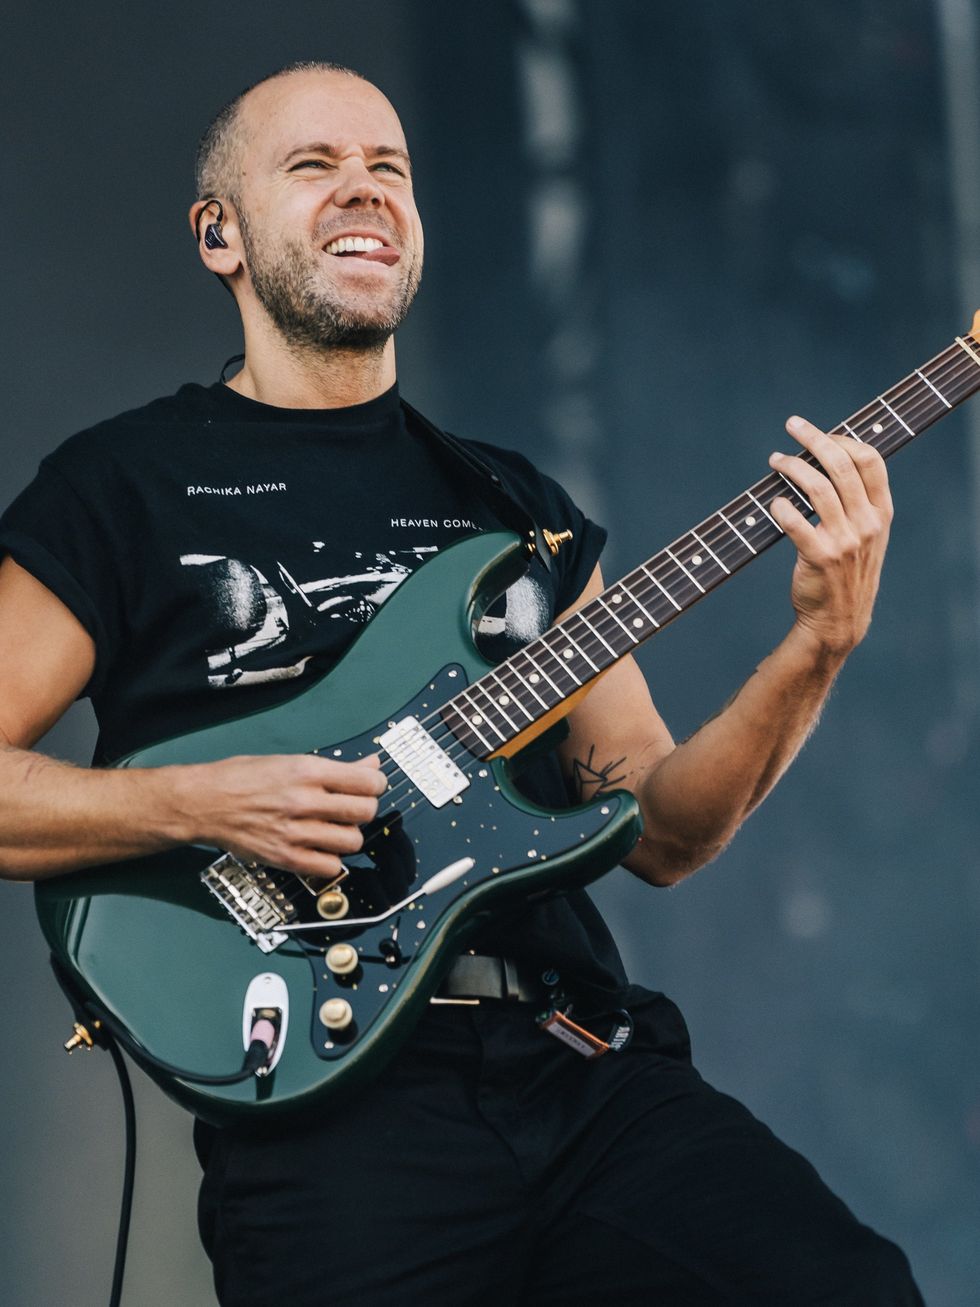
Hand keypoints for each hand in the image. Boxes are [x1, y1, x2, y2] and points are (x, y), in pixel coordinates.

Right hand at [174, 752, 386, 877]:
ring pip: (352, 841)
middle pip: (364, 812)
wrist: (203, 802)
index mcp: (306, 771)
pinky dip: (331, 860)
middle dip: (365, 809)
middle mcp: (304, 801)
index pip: (367, 782)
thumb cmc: (242, 777)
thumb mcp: (289, 761)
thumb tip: (371, 765)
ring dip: (349, 836)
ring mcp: (295, 832)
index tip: (371, 787)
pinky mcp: (285, 858)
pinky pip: (330, 867)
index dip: (376, 784)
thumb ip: (334, 768)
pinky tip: (320, 848)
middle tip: (352, 808)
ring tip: (334, 829)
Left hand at [768, 415, 892, 657]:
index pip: (871, 460)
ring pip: (816, 487)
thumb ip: (856, 503)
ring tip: (775, 461)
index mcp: (881, 512)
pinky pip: (795, 521)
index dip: (843, 439)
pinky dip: (781, 507)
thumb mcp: (866, 536)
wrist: (839, 621)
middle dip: (814, 438)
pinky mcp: (818, 556)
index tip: (820, 433)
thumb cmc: (847, 572)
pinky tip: (773, 502)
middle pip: (841, 465)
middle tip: (792, 426)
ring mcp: (845, 540)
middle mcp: (867, 523)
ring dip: (791, 466)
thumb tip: (826, 460)